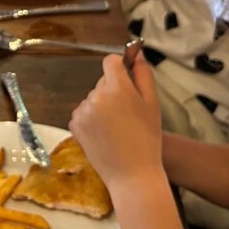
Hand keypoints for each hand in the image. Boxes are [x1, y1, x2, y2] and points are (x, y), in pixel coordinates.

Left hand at [70, 54, 164, 189]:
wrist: (132, 174)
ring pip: (93, 98)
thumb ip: (143, 74)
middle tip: (128, 113)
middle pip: (102, 81)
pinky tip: (105, 134)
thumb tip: (136, 54)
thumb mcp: (152, 104)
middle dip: (113, 90)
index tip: (125, 78)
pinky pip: (84, 112)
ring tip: (117, 127)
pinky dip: (92, 119)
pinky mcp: (75, 124)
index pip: (110, 61)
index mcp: (117, 88)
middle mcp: (96, 96)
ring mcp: (83, 111)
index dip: (119, 67)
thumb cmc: (147, 139)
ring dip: (102, 105)